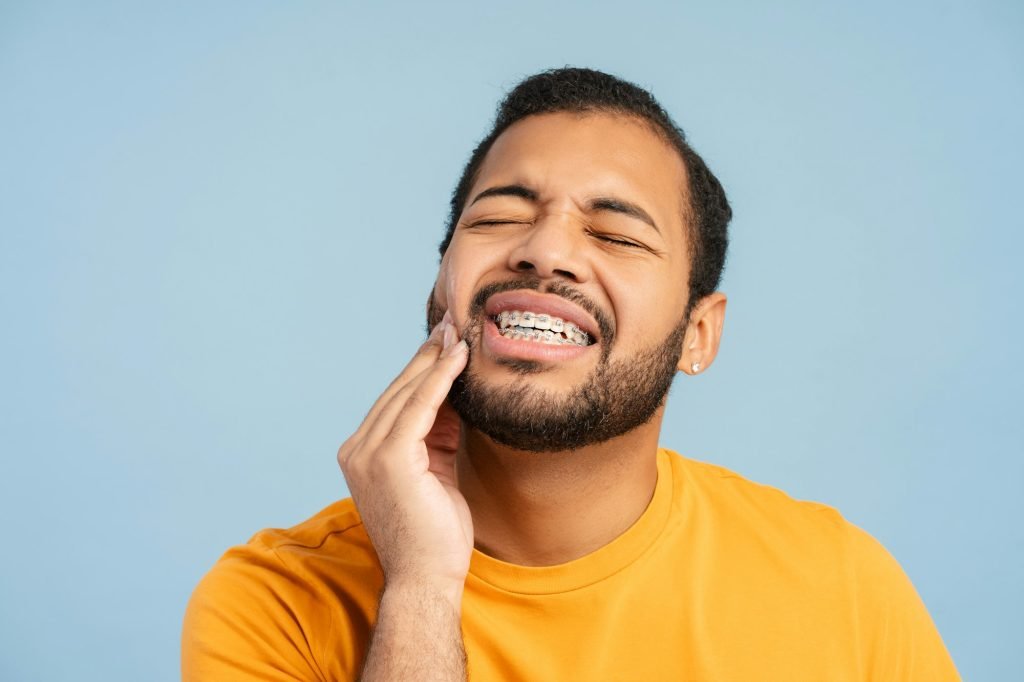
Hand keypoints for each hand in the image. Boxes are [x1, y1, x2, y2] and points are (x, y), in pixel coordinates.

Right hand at [337, 312, 471, 606]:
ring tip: (459, 330)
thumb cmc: (435, 534)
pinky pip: (420, 406)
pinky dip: (441, 378)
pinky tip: (459, 357)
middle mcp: (356, 449)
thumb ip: (437, 434)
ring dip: (436, 359)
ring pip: (408, 392)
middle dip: (428, 354)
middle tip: (453, 322)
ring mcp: (368, 453)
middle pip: (398, 390)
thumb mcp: (435, 470)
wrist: (426, 579)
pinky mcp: (389, 458)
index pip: (395, 401)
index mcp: (362, 453)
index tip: (445, 340)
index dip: (421, 368)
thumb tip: (454, 396)